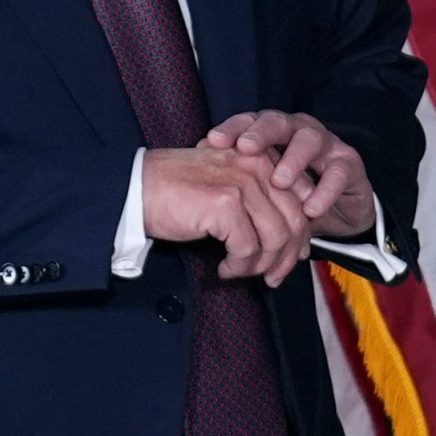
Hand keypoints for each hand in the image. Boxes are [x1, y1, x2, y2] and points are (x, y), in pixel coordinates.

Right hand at [141, 147, 313, 284]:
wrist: (134, 189)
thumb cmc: (176, 191)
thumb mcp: (225, 184)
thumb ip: (258, 198)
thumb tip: (289, 238)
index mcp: (261, 158)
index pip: (301, 200)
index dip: (300, 235)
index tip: (288, 257)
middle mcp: (257, 165)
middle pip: (294, 221)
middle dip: (286, 258)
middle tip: (272, 277)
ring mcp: (242, 183)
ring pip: (275, 238)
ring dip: (260, 265)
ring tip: (241, 273)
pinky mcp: (225, 204)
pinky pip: (248, 248)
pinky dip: (239, 266)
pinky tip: (223, 269)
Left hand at [201, 110, 375, 239]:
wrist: (334, 207)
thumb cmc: (286, 190)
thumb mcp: (258, 182)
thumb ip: (233, 170)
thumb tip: (194, 160)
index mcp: (272, 131)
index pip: (248, 121)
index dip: (231, 128)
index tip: (212, 141)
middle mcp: (297, 130)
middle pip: (278, 122)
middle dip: (261, 133)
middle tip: (245, 149)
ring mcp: (326, 143)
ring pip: (310, 140)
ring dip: (293, 160)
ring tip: (278, 181)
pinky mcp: (349, 164)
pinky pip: (339, 172)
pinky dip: (324, 190)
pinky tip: (310, 208)